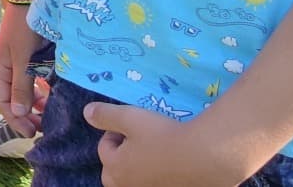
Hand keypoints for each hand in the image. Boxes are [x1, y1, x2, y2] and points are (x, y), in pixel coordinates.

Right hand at [0, 5, 49, 139]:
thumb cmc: (25, 26)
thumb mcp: (22, 57)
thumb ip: (21, 85)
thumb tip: (18, 113)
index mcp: (0, 68)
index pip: (2, 101)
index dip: (14, 119)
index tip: (30, 132)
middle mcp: (8, 67)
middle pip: (12, 98)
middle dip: (24, 115)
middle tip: (40, 128)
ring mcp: (20, 62)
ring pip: (24, 91)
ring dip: (34, 105)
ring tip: (47, 115)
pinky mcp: (32, 57)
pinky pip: (34, 80)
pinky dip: (41, 91)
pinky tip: (51, 96)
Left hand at [86, 101, 259, 186]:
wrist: (206, 157)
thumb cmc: (164, 135)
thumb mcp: (130, 117)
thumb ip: (105, 115)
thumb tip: (86, 113)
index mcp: (116, 169)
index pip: (105, 150)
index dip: (114, 133)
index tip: (130, 126)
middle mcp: (130, 186)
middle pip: (114, 174)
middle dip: (119, 157)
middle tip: (138, 141)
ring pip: (135, 182)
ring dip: (139, 169)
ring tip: (154, 152)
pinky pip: (157, 184)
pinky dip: (158, 176)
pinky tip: (172, 164)